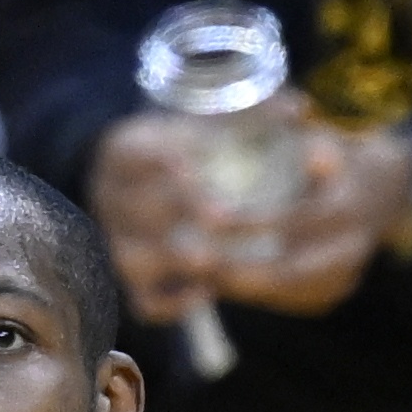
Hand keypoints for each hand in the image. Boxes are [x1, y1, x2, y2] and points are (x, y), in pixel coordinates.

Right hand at [89, 112, 252, 323]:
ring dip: (176, 259)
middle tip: (224, 218)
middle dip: (181, 213)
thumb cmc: (192, 148)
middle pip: (136, 210)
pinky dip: (172, 302)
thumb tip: (299, 109)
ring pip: (133, 258)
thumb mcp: (212, 121)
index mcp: (127, 151)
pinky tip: (206, 291)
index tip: (193, 168)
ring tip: (215, 257)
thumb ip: (252, 115)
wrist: (154, 185)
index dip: (161, 164)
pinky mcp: (133, 282)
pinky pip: (144, 302)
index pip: (134, 156)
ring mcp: (119, 244)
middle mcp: (112, 200)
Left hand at [211, 119, 411, 317]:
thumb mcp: (324, 136)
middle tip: (190, 257)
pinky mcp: (334, 293)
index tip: (208, 216)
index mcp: (348, 203)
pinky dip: (254, 291)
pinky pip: (289, 299)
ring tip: (198, 272)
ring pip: (285, 289)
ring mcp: (346, 274)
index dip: (248, 222)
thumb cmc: (341, 157)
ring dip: (238, 283)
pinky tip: (219, 280)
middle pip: (287, 267)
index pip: (292, 219)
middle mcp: (352, 245)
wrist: (388, 193)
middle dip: (235, 266)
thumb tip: (279, 116)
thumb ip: (295, 132)